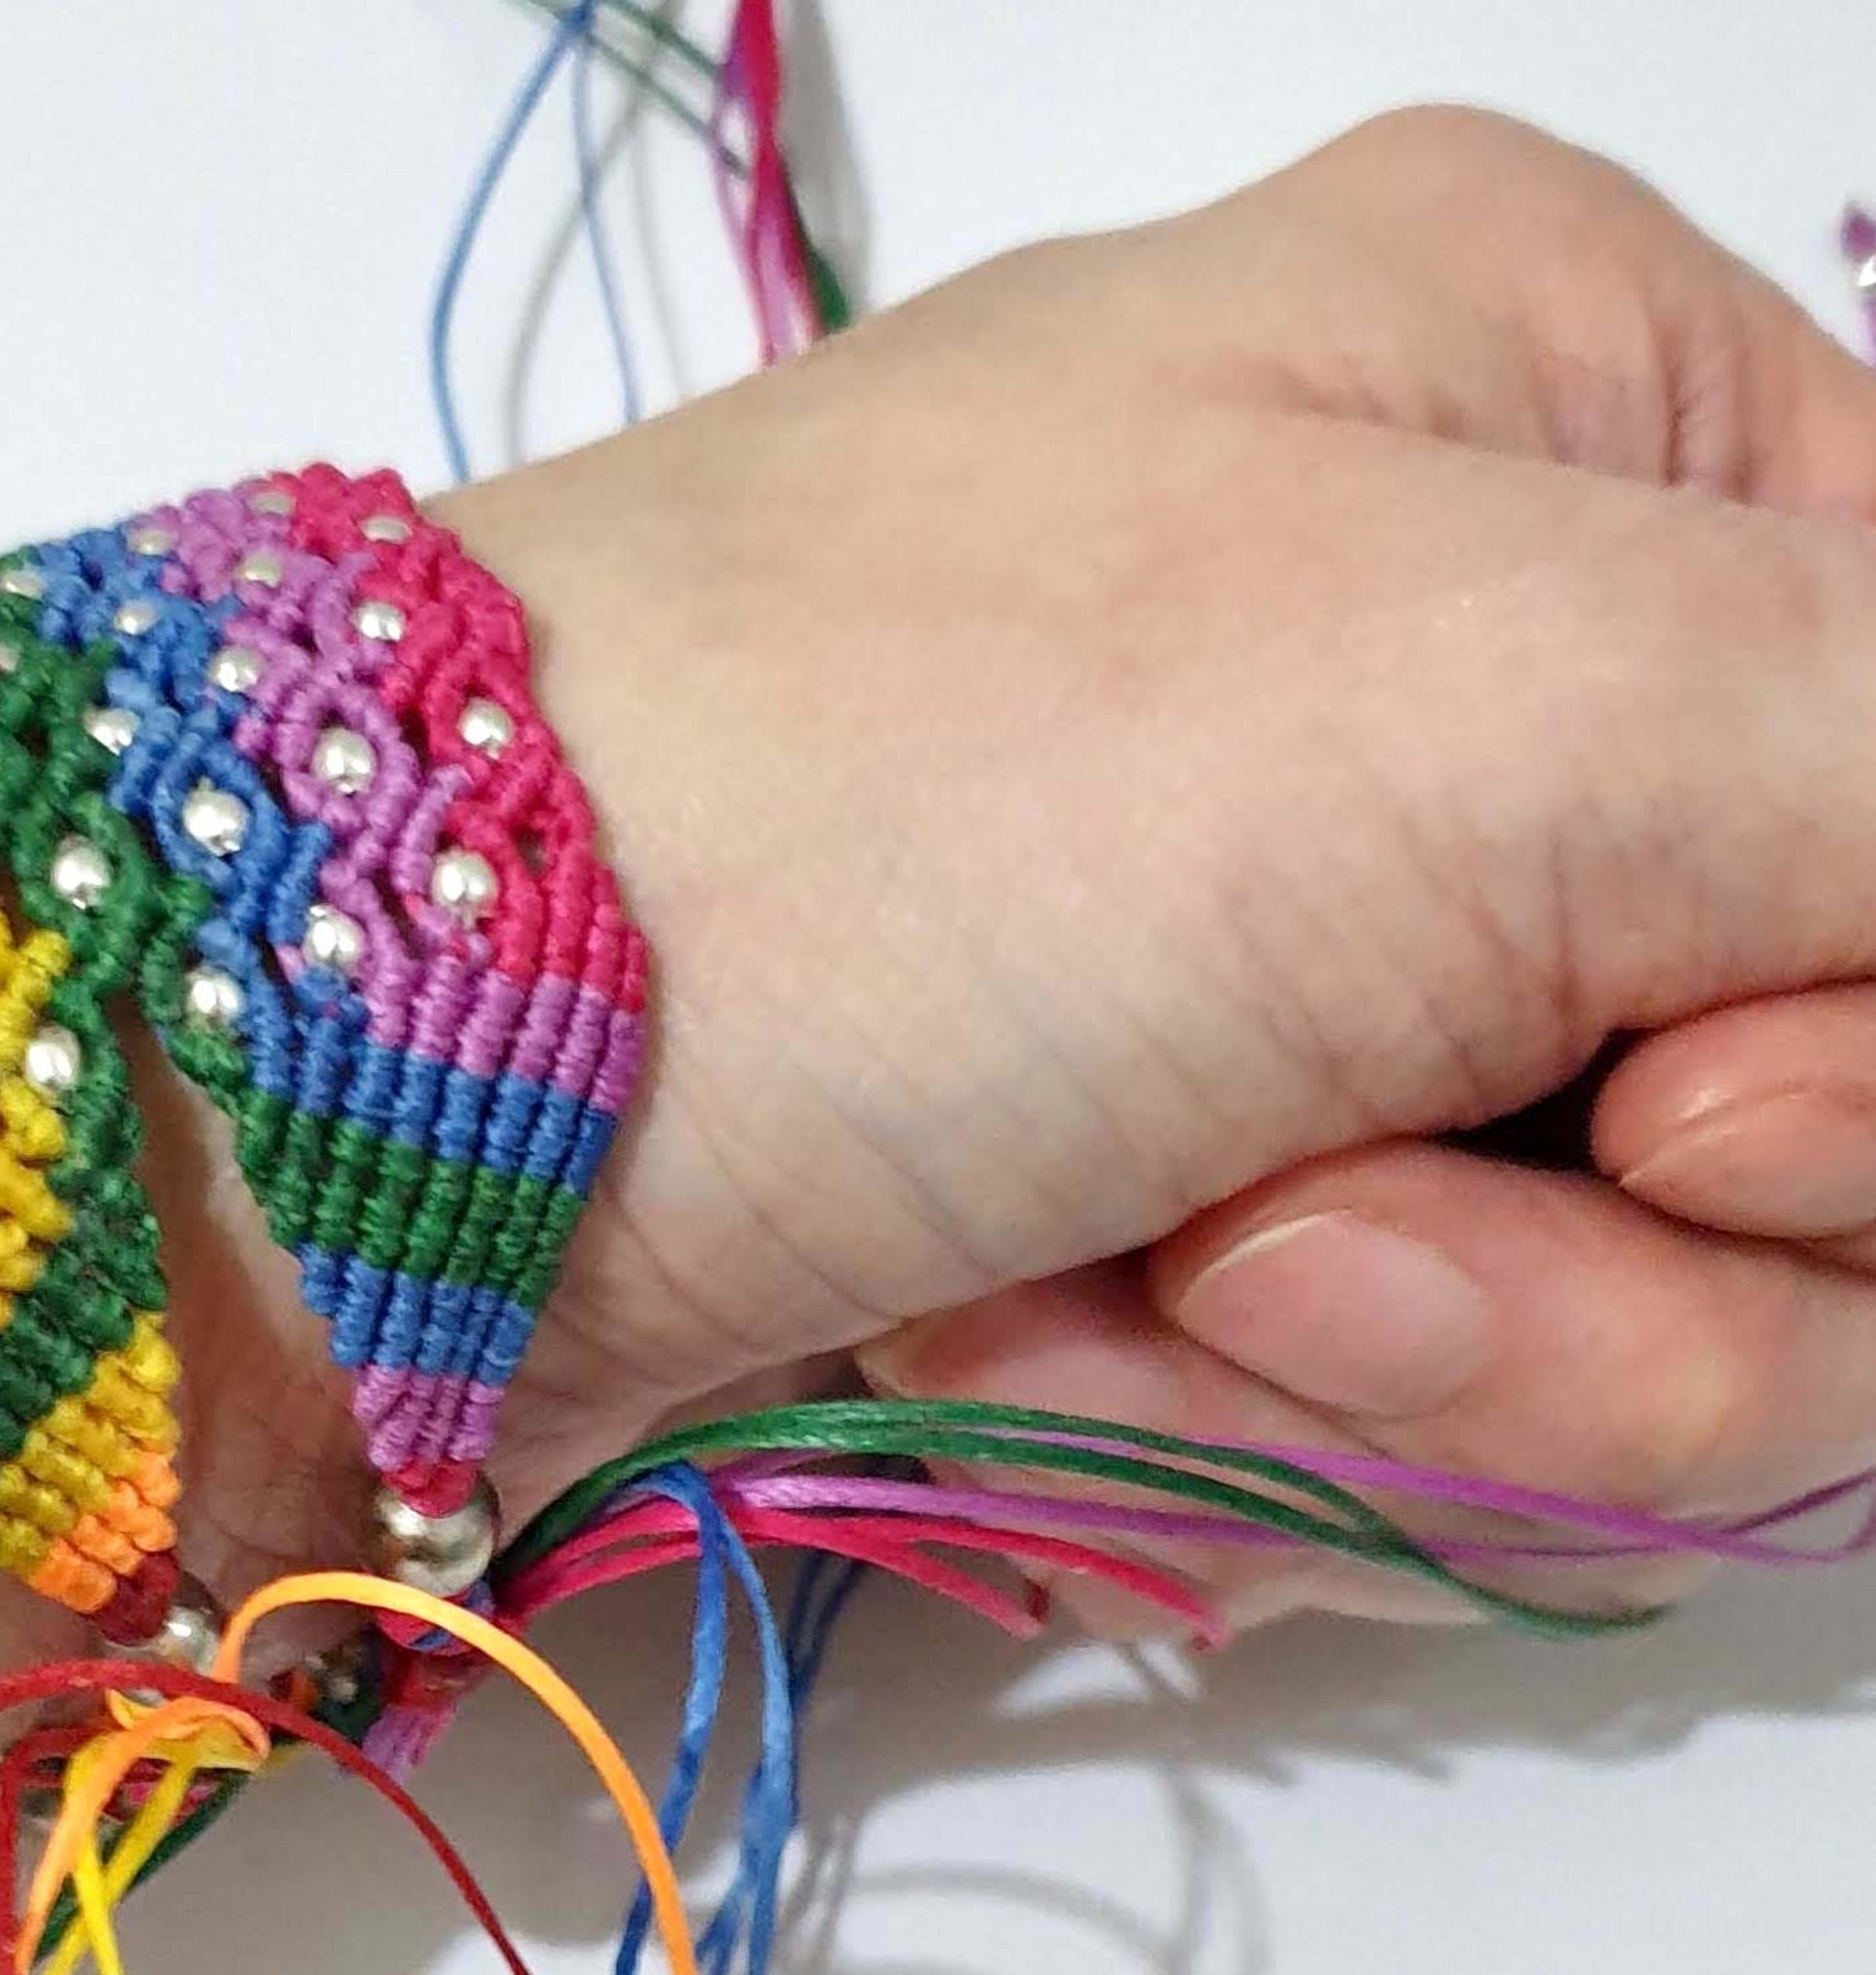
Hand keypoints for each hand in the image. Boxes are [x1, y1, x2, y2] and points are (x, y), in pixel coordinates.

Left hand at [417, 108, 1875, 1623]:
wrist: (364, 1091)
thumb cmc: (895, 801)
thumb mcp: (1527, 696)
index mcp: (1579, 424)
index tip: (1695, 1100)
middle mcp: (1447, 682)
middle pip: (1817, 1113)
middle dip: (1596, 1277)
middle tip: (1297, 1228)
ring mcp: (1286, 967)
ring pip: (1592, 1312)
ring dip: (1370, 1372)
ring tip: (1103, 1274)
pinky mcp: (1139, 1198)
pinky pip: (1356, 1414)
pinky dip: (1198, 1429)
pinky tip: (1005, 1337)